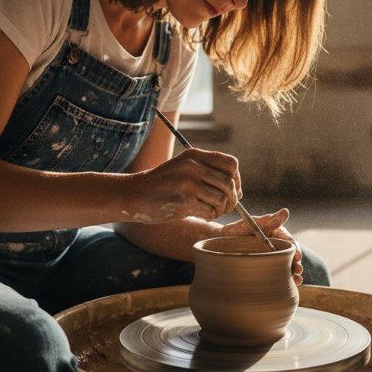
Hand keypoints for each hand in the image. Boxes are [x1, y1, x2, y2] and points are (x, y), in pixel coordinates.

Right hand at [124, 148, 241, 223]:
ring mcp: (187, 183)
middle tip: (223, 207)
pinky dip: (209, 216)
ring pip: (221, 199)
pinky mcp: (182, 201)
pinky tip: (201, 214)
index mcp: (194, 155)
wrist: (134, 194)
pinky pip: (209, 211)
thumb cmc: (163, 185)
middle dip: (231, 199)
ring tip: (210, 211)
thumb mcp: (184, 169)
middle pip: (228, 183)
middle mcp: (192, 166)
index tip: (232, 190)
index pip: (230, 163)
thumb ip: (208, 174)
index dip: (236, 179)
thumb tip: (238, 191)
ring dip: (220, 210)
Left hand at [221, 208, 303, 285]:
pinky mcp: (267, 266)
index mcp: (277, 233)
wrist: (222, 242)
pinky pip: (278, 272)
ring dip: (294, 272)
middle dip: (297, 262)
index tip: (298, 256)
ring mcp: (272, 257)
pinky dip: (286, 278)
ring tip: (297, 279)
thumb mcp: (253, 223)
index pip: (290, 241)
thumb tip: (286, 211)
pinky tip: (292, 284)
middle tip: (298, 269)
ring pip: (288, 265)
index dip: (295, 249)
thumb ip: (269, 220)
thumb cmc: (237, 230)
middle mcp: (277, 245)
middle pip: (292, 255)